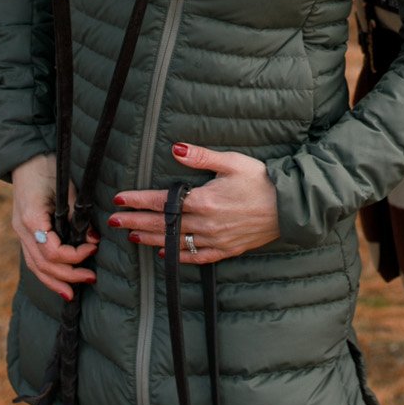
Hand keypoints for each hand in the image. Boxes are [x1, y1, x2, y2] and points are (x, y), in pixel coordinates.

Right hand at [10, 153, 97, 301]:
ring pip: (35, 267)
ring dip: (54, 281)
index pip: (53, 251)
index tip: (93, 248)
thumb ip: (78, 216)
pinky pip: (33, 259)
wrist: (27, 158)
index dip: (75, 256)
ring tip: (72, 294)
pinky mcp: (23, 233)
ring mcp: (20, 233)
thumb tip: (92, 238)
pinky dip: (45, 273)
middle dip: (68, 275)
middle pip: (43, 264)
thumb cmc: (49, 169)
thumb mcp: (68, 189)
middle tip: (91, 278)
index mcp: (32, 219)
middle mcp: (22, 230)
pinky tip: (58, 282)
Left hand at [109, 143, 279, 264]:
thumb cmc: (261, 180)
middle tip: (114, 222)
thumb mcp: (231, 162)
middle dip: (136, 221)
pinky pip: (197, 256)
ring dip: (151, 238)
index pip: (162, 201)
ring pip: (176, 241)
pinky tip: (165, 253)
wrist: (289, 206)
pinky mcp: (227, 249)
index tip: (119, 199)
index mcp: (203, 200)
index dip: (138, 200)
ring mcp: (215, 239)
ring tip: (132, 236)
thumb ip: (200, 157)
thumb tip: (175, 149)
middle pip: (163, 223)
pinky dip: (179, 255)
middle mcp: (205, 223)